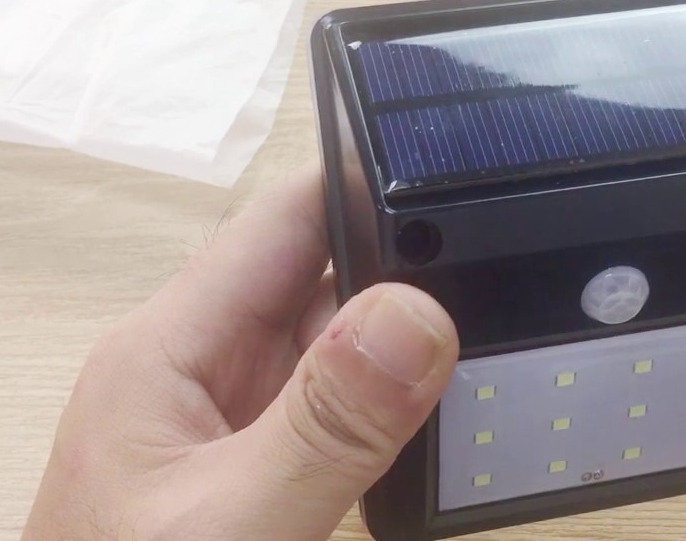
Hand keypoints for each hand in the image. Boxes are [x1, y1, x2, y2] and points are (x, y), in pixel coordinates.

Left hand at [20, 166, 458, 540]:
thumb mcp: (229, 525)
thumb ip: (321, 426)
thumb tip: (417, 313)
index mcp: (169, 349)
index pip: (278, 223)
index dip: (367, 184)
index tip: (470, 179)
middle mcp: (201, 368)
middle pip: (321, 278)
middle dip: (409, 267)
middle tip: (515, 263)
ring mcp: (230, 420)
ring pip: (337, 346)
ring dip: (406, 342)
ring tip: (500, 335)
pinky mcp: (257, 467)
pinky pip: (337, 411)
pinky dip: (392, 408)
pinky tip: (445, 418)